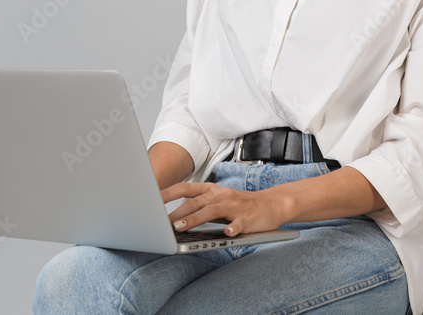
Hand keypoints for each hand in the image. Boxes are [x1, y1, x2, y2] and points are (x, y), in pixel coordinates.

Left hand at [161, 182, 292, 235]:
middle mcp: (220, 195)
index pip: (185, 188)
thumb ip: (199, 207)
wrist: (272, 204)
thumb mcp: (217, 202)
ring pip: (211, 211)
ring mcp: (234, 206)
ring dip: (194, 219)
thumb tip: (172, 218)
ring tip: (180, 228)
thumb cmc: (240, 205)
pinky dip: (233, 227)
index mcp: (211, 190)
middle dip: (177, 212)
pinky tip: (227, 232)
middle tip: (161, 223)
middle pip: (195, 202)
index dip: (167, 192)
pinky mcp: (248, 217)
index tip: (150, 198)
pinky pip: (239, 222)